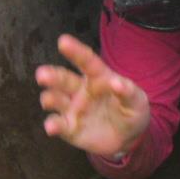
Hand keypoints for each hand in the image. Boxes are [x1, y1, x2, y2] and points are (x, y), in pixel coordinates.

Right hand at [34, 34, 149, 157]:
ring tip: (48, 100)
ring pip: (55, 100)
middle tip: (42, 74)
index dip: (75, 51)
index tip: (62, 41)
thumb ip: (128, 92)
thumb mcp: (137, 101)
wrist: (128, 137)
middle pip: (63, 79)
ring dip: (50, 98)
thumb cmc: (132, 111)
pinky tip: (51, 127)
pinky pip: (59, 125)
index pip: (86, 62)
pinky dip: (53, 125)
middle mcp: (80, 90)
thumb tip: (118, 83)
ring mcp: (73, 109)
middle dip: (52, 76)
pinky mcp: (69, 128)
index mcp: (97, 78)